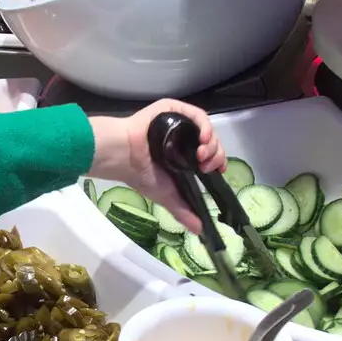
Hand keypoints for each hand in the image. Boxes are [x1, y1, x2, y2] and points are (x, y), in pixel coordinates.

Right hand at [89, 99, 226, 233]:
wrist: (123, 156)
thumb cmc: (139, 174)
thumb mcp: (166, 196)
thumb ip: (183, 211)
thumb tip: (199, 230)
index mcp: (182, 155)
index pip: (210, 156)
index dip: (218, 163)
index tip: (216, 172)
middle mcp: (182, 138)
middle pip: (212, 142)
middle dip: (215, 155)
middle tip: (206, 166)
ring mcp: (178, 123)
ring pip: (207, 129)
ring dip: (212, 143)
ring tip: (202, 156)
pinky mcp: (173, 110)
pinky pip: (197, 115)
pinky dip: (205, 127)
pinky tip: (203, 139)